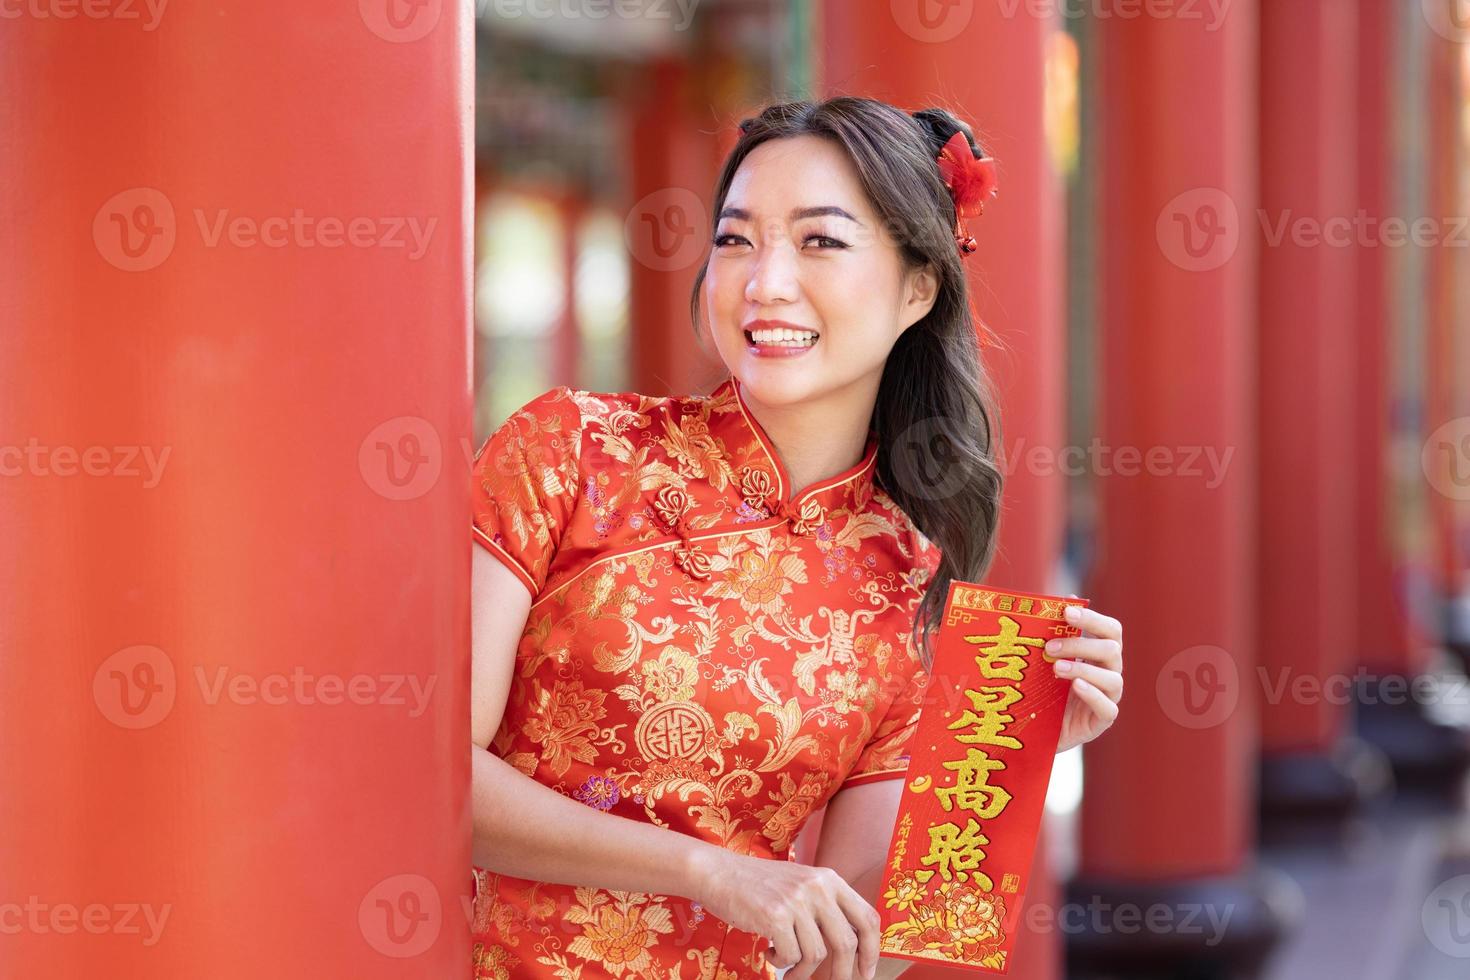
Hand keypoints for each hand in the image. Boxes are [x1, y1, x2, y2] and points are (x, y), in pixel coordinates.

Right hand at [690, 847, 879, 979]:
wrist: (719, 873)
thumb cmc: (760, 886)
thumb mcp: (801, 886)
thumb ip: (825, 908)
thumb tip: (852, 949)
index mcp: (830, 879)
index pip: (867, 918)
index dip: (871, 950)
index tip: (865, 971)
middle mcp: (818, 886)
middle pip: (846, 943)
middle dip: (842, 973)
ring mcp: (796, 900)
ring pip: (816, 954)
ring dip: (802, 970)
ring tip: (787, 966)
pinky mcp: (775, 915)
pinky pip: (790, 956)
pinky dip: (780, 963)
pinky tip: (769, 952)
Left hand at [1048, 601, 1122, 752]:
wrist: (1039, 727)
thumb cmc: (1046, 687)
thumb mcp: (1046, 660)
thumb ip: (1053, 634)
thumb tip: (1063, 599)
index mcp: (1099, 653)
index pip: (1110, 630)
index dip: (1092, 618)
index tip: (1066, 612)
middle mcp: (1109, 672)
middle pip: (1111, 649)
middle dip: (1080, 644)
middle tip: (1049, 648)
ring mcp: (1109, 697)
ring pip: (1112, 678)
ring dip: (1083, 669)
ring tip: (1056, 668)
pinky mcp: (1102, 720)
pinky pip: (1108, 708)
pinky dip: (1093, 694)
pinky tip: (1076, 686)